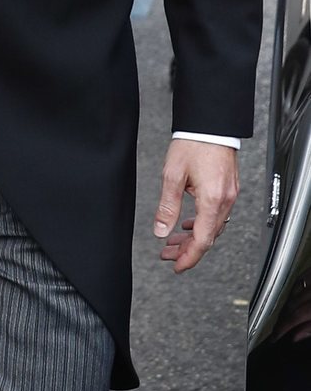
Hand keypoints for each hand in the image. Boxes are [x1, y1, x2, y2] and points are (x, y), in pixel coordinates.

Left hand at [153, 138, 238, 271]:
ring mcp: (229, 195)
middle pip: (208, 237)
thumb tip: (160, 230)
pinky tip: (188, 224)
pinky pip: (216, 215)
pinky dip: (202, 223)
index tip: (177, 266)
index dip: (189, 257)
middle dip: (187, 249)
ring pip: (212, 227)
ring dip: (193, 237)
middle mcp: (225, 201)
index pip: (202, 241)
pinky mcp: (228, 189)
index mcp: (212, 200)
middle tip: (168, 255)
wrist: (211, 124)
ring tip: (173, 241)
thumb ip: (167, 206)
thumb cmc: (194, 143)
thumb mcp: (173, 175)